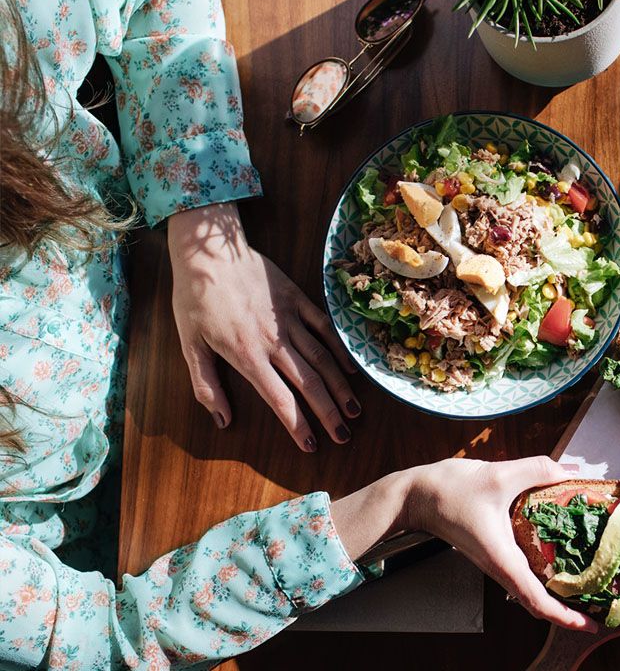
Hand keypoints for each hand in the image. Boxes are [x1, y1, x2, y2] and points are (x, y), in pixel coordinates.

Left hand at [168, 203, 358, 450]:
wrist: (210, 251)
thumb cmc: (194, 299)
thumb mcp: (189, 345)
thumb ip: (206, 385)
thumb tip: (222, 420)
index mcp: (246, 355)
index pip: (279, 398)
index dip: (297, 425)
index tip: (311, 446)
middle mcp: (274, 341)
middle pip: (308, 383)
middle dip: (328, 413)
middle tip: (344, 436)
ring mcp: (289, 319)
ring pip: (322, 358)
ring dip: (340, 387)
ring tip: (354, 410)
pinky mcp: (298, 299)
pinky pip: (325, 327)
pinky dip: (340, 349)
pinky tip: (351, 368)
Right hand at [332, 457, 597, 630]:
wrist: (418, 494)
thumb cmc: (451, 490)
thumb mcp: (499, 475)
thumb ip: (537, 470)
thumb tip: (569, 472)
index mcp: (503, 559)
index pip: (537, 600)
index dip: (565, 617)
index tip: (590, 625)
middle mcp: (501, 567)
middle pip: (538, 603)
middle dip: (569, 613)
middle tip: (600, 611)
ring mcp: (497, 561)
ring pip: (531, 591)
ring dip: (558, 597)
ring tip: (589, 592)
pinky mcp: (495, 551)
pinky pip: (524, 573)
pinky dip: (546, 578)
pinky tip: (564, 562)